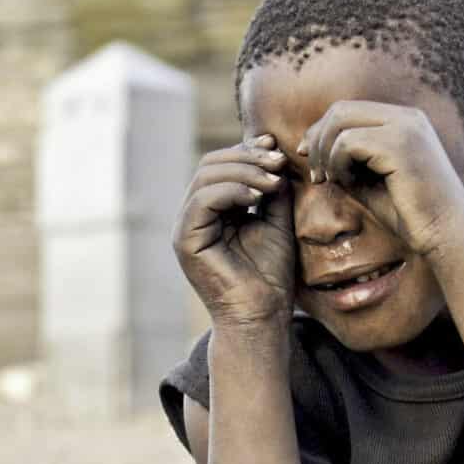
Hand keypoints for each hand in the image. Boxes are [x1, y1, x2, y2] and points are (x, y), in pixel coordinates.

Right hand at [174, 136, 297, 325]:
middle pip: (210, 164)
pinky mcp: (185, 240)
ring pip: (205, 176)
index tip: (276, 148)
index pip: (221, 165)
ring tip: (273, 181)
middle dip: (247, 158)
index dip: (247, 151)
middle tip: (278, 163)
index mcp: (212, 209)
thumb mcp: (276, 221)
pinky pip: (202, 200)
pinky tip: (257, 196)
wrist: (262, 315)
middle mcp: (194, 215)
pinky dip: (231, 191)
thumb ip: (272, 189)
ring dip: (244, 172)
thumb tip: (274, 152)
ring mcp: (186, 227)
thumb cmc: (270, 275)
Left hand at [301, 102, 463, 258]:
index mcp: (404, 121)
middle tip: (316, 175)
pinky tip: (351, 185)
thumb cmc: (409, 214)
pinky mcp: (399, 144)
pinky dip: (339, 164)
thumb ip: (347, 160)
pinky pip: (347, 143)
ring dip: (325, 155)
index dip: (321, 132)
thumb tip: (311, 147)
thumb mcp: (370, 180)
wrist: (446, 235)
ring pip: (340, 122)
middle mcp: (407, 117)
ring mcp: (405, 127)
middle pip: (341, 109)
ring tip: (331, 182)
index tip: (308, 158)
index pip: (349, 110)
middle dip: (317, 140)